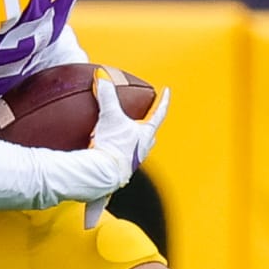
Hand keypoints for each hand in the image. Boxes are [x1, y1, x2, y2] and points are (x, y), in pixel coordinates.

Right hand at [89, 67, 168, 187]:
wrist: (101, 176)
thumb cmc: (112, 146)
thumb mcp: (109, 116)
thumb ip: (106, 94)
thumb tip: (102, 75)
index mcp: (144, 136)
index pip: (158, 114)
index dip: (163, 102)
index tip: (167, 91)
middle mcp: (140, 152)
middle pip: (150, 137)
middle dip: (148, 129)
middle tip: (146, 121)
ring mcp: (129, 166)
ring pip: (135, 154)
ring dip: (131, 149)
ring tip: (124, 145)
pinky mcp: (115, 178)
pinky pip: (114, 174)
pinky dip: (110, 174)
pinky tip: (101, 193)